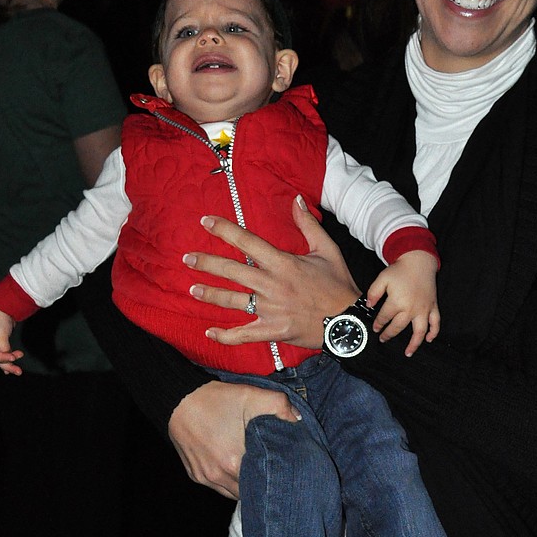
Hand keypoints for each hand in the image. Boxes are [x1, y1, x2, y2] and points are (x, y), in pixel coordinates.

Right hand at [0, 301, 23, 375]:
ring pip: (0, 357)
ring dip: (9, 363)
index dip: (3, 358)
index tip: (14, 357)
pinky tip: (11, 365)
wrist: (5, 305)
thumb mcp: (0, 335)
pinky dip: (8, 358)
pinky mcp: (0, 340)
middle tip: (18, 371)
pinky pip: (4, 353)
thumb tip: (8, 358)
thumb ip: (3, 348)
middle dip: (7, 365)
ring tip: (17, 370)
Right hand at [168, 381, 301, 499]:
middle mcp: (219, 475)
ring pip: (230, 493)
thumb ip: (280, 406)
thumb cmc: (215, 399)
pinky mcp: (194, 474)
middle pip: (246, 492)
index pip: (261, 484)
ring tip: (253, 471)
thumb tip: (297, 420)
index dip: (272, 479)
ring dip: (242, 485)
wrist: (178, 399)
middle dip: (258, 484)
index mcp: (235, 462)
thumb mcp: (252, 395)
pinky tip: (234, 468)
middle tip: (269, 471)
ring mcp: (204, 477)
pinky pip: (215, 486)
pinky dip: (226, 481)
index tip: (280, 470)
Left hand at [183, 195, 359, 350]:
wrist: (349, 322)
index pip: (247, 242)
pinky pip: (243, 334)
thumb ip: (308, 225)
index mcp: (284, 263)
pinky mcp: (273, 331)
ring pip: (232, 300)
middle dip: (206, 263)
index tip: (205, 221)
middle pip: (231, 271)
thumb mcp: (328, 250)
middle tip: (187, 258)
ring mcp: (271, 310)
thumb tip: (295, 200)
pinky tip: (210, 331)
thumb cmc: (339, 285)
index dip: (224, 230)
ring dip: (210, 294)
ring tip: (193, 289)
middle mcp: (273, 285)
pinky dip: (225, 335)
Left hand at [365, 250, 440, 355]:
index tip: (375, 328)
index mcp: (397, 302)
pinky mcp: (433, 307)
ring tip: (408, 352)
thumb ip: (373, 292)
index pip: (384, 317)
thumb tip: (369, 305)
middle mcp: (411, 308)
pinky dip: (434, 332)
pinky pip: (435, 323)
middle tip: (383, 339)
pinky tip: (429, 339)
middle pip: (398, 327)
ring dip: (414, 343)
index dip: (378, 324)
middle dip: (389, 334)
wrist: (419, 261)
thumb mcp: (382, 278)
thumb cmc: (400, 270)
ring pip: (419, 331)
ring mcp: (423, 309)